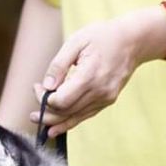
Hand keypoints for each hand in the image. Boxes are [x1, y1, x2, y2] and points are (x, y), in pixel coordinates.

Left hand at [31, 7, 165, 136]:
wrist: (132, 42)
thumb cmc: (102, 36)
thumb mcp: (76, 41)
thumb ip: (59, 64)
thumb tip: (47, 86)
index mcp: (90, 76)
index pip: (61, 100)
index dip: (44, 98)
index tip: (37, 87)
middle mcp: (100, 92)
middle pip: (67, 111)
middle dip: (47, 111)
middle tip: (33, 110)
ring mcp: (105, 98)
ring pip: (76, 117)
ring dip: (56, 121)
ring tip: (40, 122)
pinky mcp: (107, 101)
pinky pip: (86, 115)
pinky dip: (70, 122)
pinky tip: (57, 128)